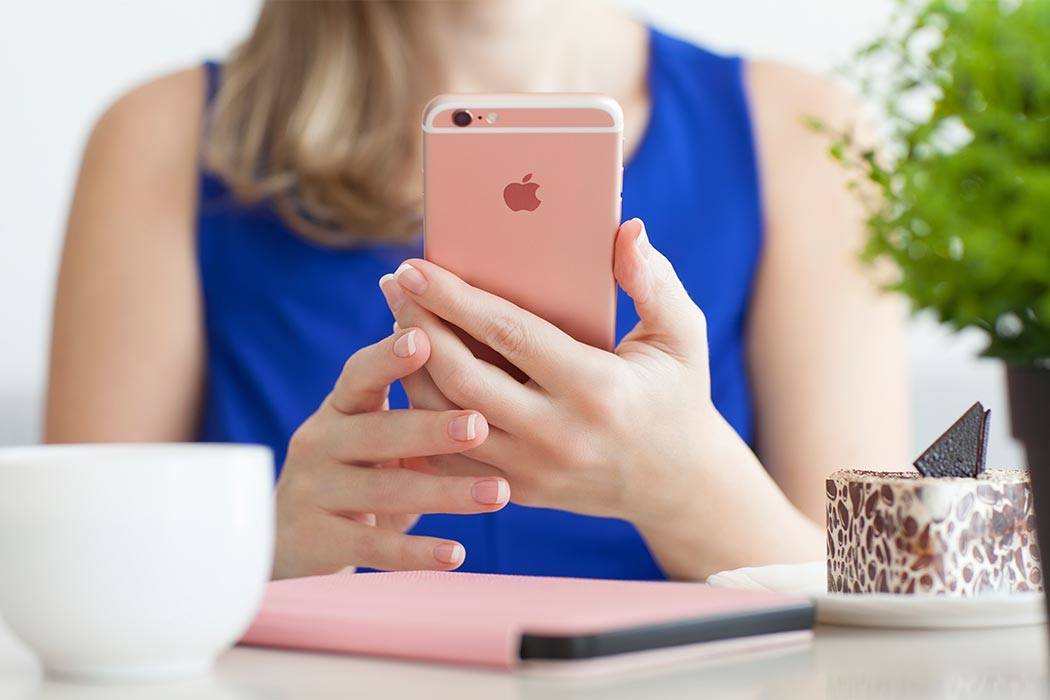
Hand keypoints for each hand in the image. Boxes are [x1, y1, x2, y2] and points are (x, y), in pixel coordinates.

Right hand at [273, 327, 510, 578]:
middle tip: (481, 425)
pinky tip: (457, 554)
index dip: (388, 357)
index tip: (424, 338)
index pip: (359, 374)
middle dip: (431, 429)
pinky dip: (416, 552)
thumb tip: (473, 341)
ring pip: (384, 491)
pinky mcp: (317, 541)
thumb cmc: (354, 469)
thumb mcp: (370, 429)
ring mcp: (314, 492)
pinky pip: (373, 546)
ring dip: (446, 492)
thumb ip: (410, 398)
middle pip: (378, 433)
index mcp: (339, 407)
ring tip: (500, 493)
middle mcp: (319, 442)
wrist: (286, 537)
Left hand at [378, 219, 715, 523]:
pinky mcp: (517, 491)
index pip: (509, 335)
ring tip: (397, 322)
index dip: (455, 298)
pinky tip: (408, 379)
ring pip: (445, 420)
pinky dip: (421, 418)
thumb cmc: (677, 397)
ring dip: (411, 369)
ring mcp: (533, 470)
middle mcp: (557, 435)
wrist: (677, 486)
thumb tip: (627, 228)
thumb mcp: (682, 337)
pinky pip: (451, 458)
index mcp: (595, 388)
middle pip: (462, 377)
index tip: (415, 266)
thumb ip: (655, 281)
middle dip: (418, 327)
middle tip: (392, 286)